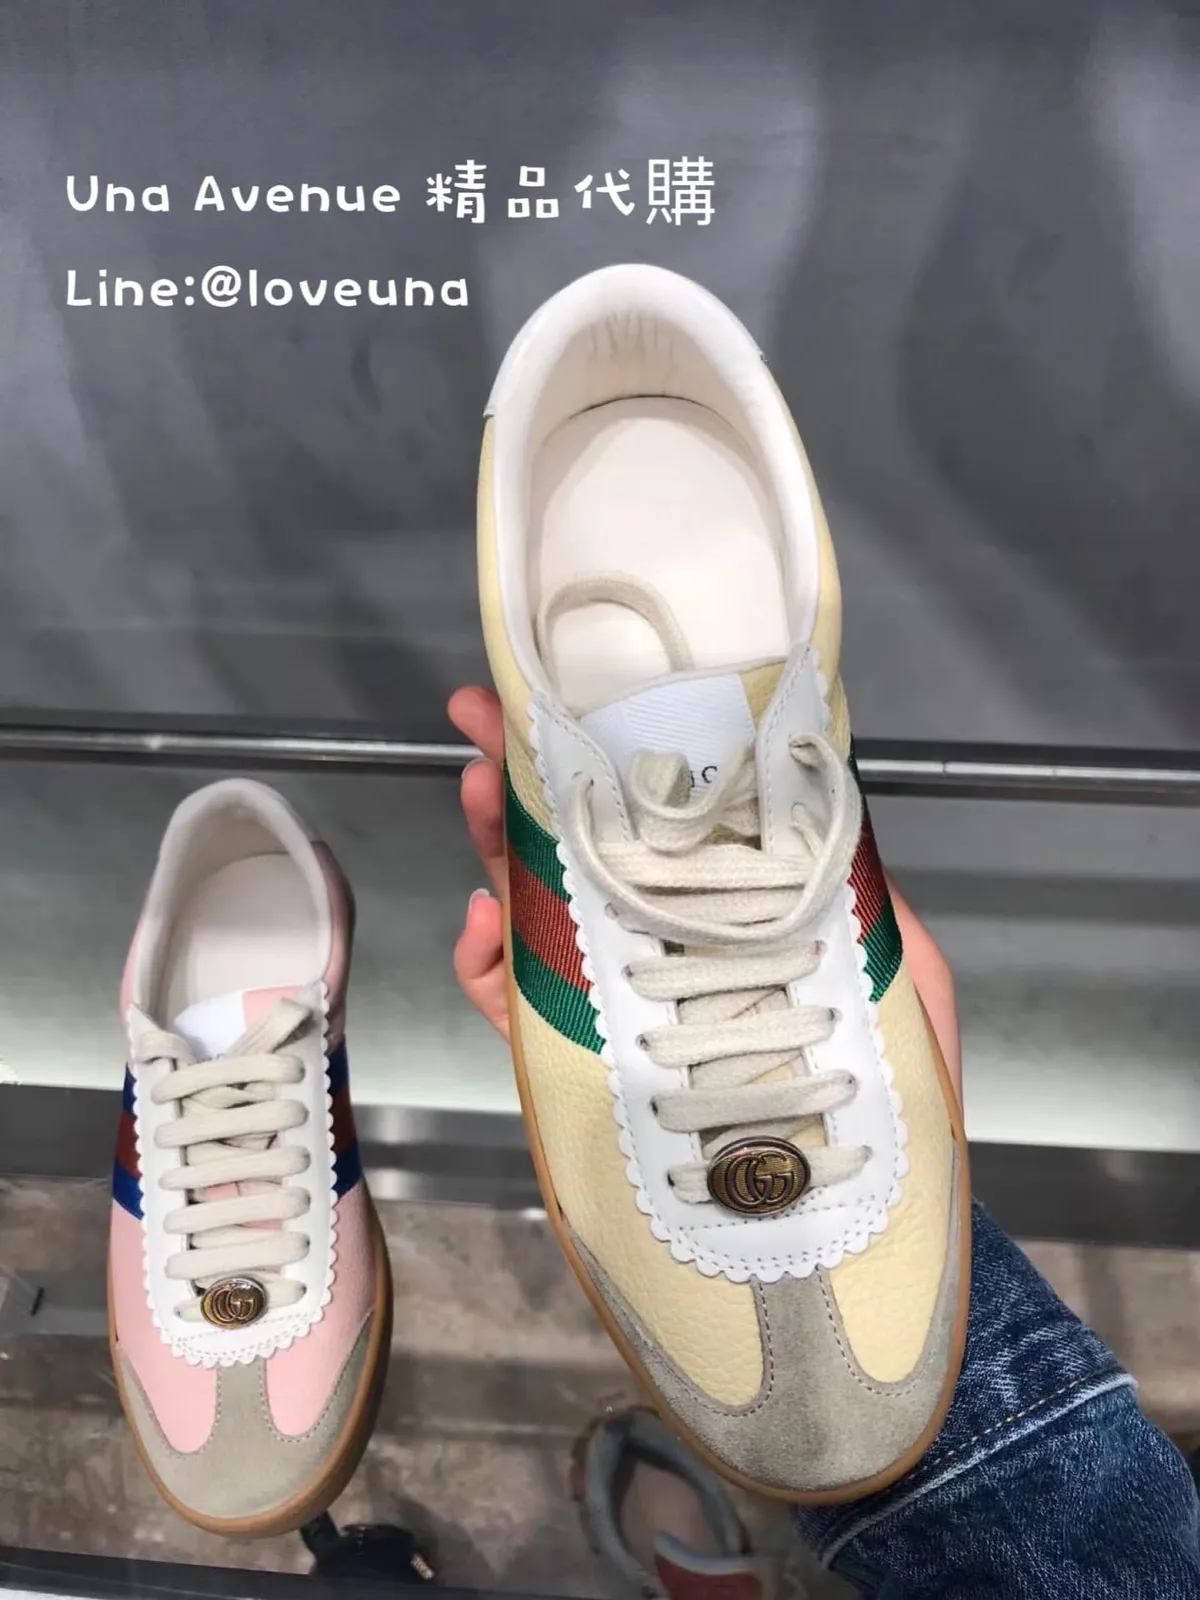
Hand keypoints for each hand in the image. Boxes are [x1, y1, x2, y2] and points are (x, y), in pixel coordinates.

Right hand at [446, 686, 961, 1107]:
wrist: (860, 1222)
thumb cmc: (896, 1092)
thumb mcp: (899, 968)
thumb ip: (857, 892)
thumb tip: (816, 806)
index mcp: (733, 911)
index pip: (668, 818)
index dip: (620, 756)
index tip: (579, 694)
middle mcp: (668, 946)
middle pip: (585, 850)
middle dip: (530, 777)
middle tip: (489, 721)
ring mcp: (619, 1005)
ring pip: (536, 912)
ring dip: (495, 846)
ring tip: (482, 794)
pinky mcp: (578, 1067)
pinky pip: (513, 1007)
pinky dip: (485, 963)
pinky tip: (487, 921)